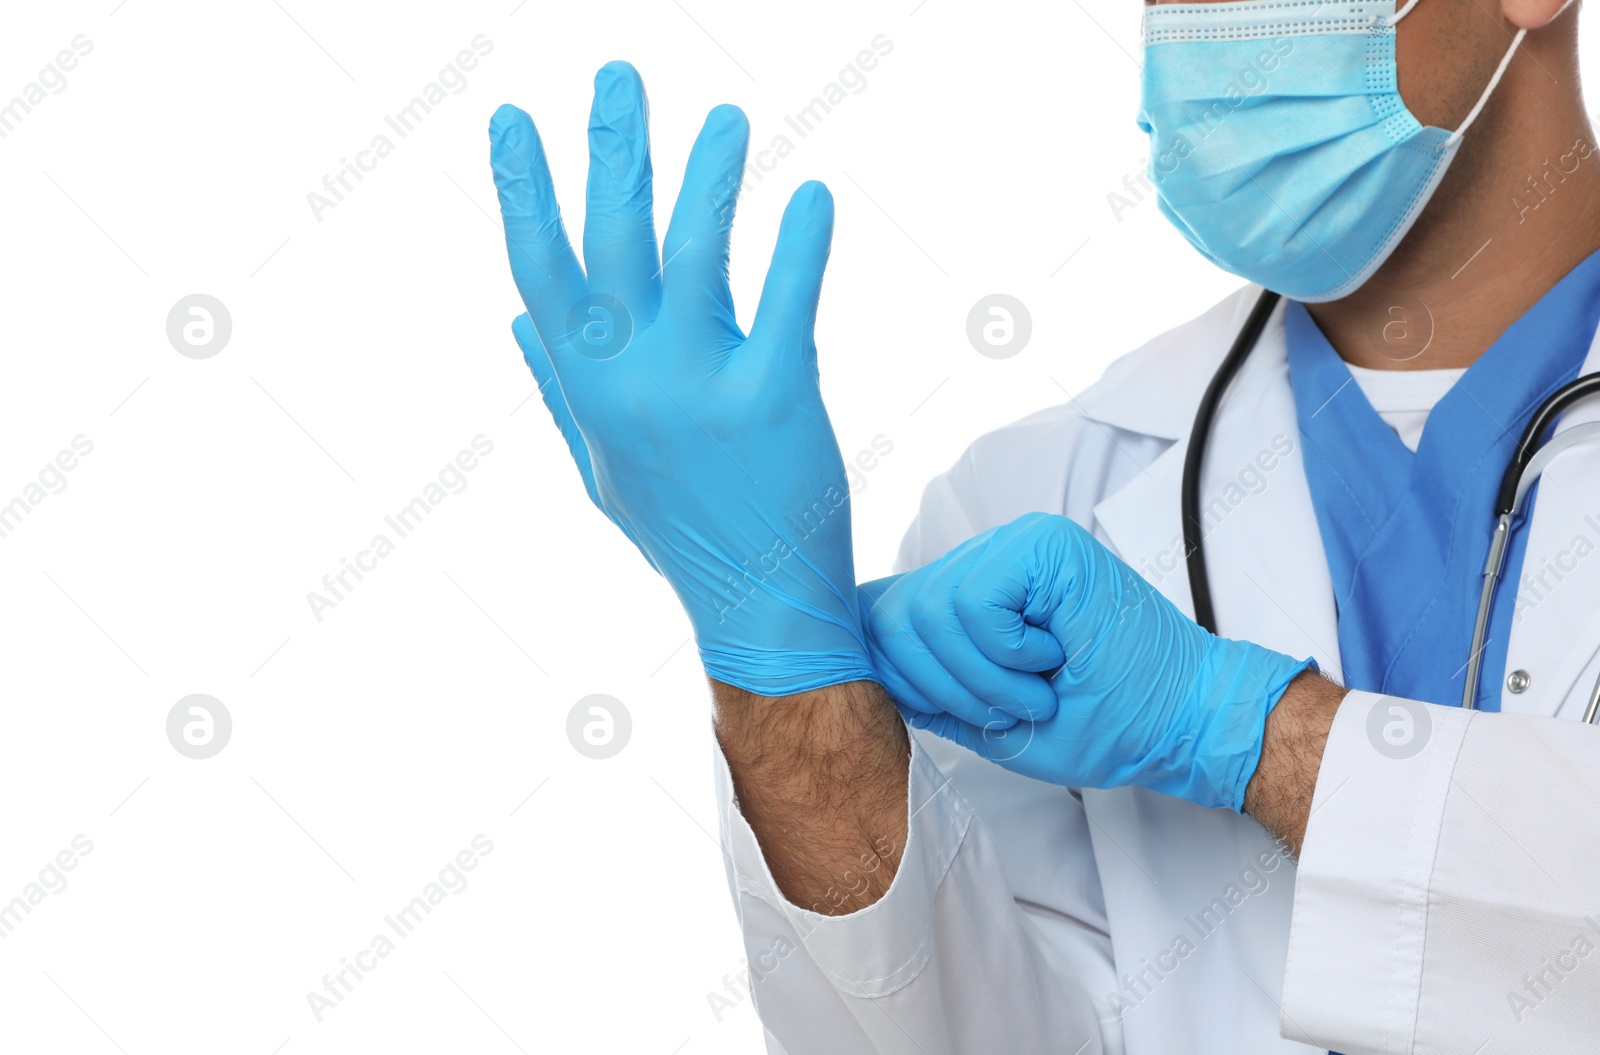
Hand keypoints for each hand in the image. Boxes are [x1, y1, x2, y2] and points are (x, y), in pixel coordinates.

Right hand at [490, 63, 872, 695]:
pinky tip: (812, 198)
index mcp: (588, 391)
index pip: (541, 272)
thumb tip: (517, 320)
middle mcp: (632, 384)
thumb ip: (558, 390)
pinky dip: (799, 244)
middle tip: (620, 76)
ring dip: (709, 177)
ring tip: (726, 118)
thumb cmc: (682, 531)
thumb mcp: (600, 467)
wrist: (759, 605)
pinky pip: (787, 302)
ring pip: (697, 255)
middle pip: (613, 242)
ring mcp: (700, 390)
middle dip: (613, 150)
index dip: (524, 191)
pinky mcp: (775, 399)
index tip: (512, 120)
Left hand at [864, 512, 1313, 810]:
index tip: (940, 707)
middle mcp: (991, 556)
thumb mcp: (994, 718)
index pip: (886, 611)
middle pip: (894, 615)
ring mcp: (1017, 544)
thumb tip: (864, 667)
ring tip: (1034, 690)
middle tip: (1004, 709)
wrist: (1184, 720)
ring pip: (931, 609)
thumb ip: (933, 688)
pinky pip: (972, 603)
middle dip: (937, 684)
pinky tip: (1050, 658)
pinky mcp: (1041, 546)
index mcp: (978, 591)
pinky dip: (1005, 653)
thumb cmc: (1104, 723)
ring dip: (980, 675)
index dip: (893, 668)